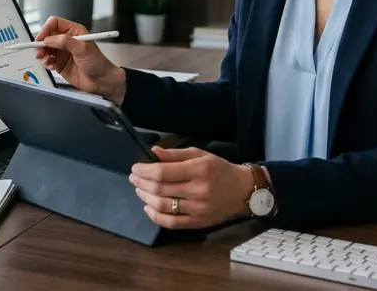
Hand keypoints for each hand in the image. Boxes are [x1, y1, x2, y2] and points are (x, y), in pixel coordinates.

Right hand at [34, 16, 125, 104]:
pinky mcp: (60, 63)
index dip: (46, 30)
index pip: (54, 23)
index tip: (41, 40)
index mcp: (74, 31)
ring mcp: (63, 52)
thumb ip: (65, 42)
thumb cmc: (98, 63)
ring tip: (47, 61)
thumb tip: (48, 39)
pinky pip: (47, 60)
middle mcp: (67, 40)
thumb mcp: (82, 49)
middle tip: (39, 53)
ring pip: (45, 48)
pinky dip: (46, 63)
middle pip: (47, 36)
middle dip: (41, 44)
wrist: (102, 82)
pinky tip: (52, 66)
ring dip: (42, 54)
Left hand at [129, 146, 254, 229]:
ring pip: (163, 206)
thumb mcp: (200, 155)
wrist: (242, 191)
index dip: (144, 170)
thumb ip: (175, 154)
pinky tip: (148, 208)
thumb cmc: (219, 170)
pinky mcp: (198, 222)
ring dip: (145, 198)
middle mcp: (198, 190)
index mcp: (199, 170)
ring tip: (140, 190)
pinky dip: (155, 216)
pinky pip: (171, 222)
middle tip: (134, 178)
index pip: (163, 172)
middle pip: (160, 189)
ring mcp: (198, 208)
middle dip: (141, 183)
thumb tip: (153, 152)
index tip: (135, 168)